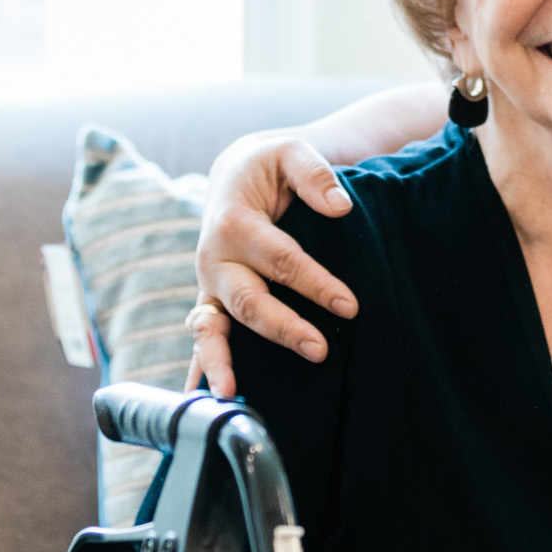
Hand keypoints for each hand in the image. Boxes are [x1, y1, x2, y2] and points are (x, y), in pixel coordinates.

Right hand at [187, 131, 360, 395]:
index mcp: (233, 222)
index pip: (281, 259)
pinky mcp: (211, 302)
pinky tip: (203, 400)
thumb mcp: (289, 152)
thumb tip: (340, 206)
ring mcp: (209, 286)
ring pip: (211, 329)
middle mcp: (215, 259)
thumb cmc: (270, 166)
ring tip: (232, 393)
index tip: (349, 306)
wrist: (236, 176)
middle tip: (319, 349)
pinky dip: (201, 368)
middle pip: (248, 300)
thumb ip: (314, 173)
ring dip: (221, 361)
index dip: (315, 283)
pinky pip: (204, 339)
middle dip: (283, 327)